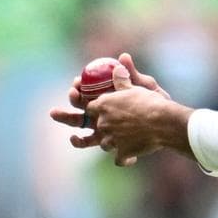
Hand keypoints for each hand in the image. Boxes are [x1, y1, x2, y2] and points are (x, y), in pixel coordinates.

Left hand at [50, 56, 190, 166]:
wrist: (164, 123)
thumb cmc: (151, 101)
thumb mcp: (140, 84)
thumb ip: (126, 75)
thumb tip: (122, 57)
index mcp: (103, 105)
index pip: (87, 105)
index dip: (81, 99)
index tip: (77, 94)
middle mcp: (102, 124)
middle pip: (79, 123)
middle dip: (64, 117)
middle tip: (53, 114)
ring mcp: (110, 140)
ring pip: (101, 143)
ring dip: (105, 141)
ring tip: (107, 142)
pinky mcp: (122, 154)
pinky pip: (119, 159)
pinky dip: (125, 159)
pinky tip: (130, 159)